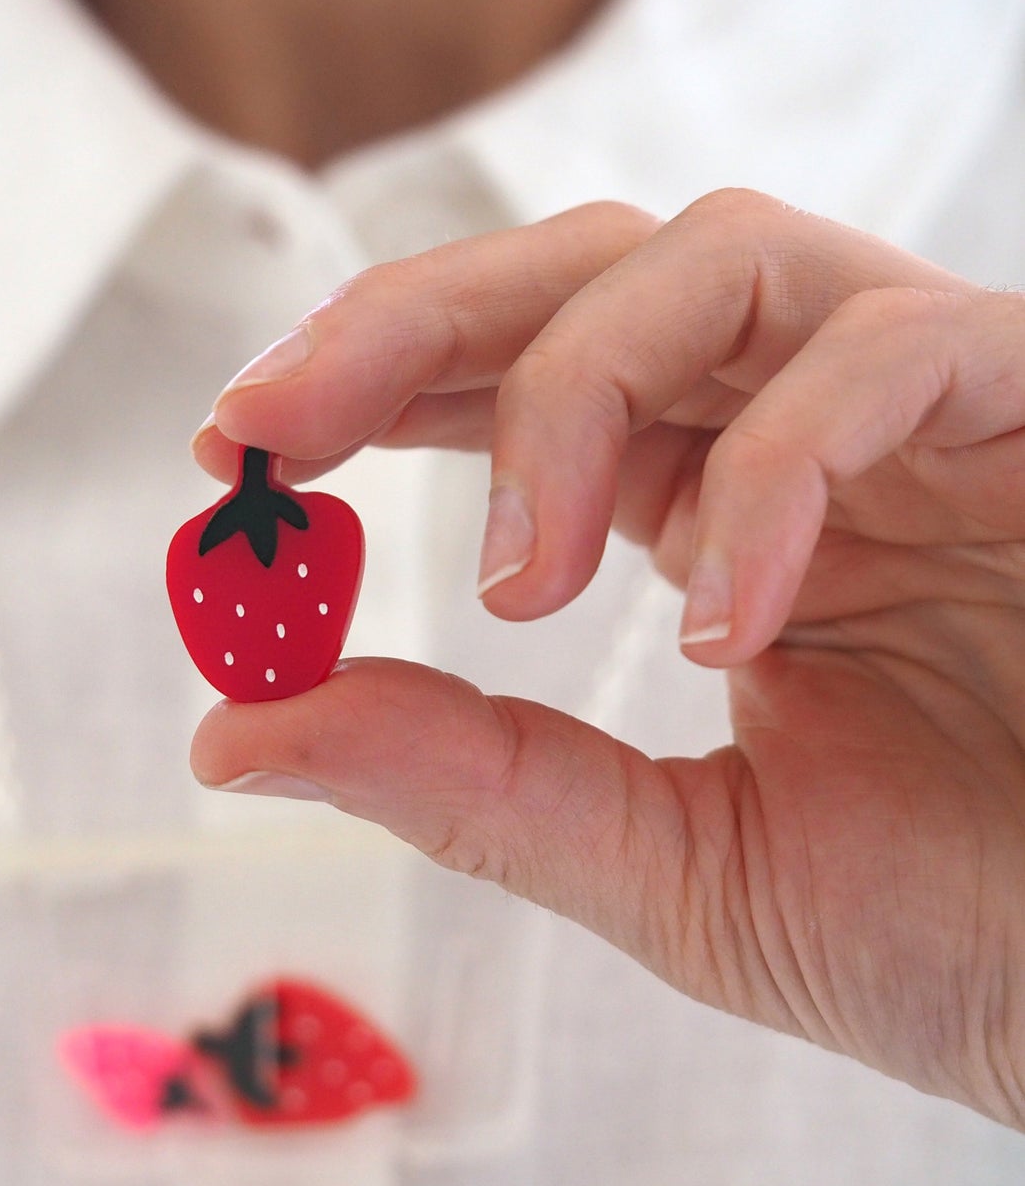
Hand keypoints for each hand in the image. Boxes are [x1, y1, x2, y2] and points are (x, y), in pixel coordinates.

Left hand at [189, 191, 1024, 1129]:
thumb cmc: (963, 928)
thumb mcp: (670, 866)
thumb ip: (469, 783)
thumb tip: (233, 734)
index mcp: (709, 507)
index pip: (510, 377)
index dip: (364, 380)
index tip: (233, 444)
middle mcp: (801, 424)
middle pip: (581, 269)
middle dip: (405, 325)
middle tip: (267, 423)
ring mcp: (926, 405)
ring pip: (715, 257)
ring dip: (568, 390)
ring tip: (519, 583)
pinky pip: (898, 350)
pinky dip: (780, 468)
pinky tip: (727, 625)